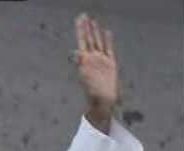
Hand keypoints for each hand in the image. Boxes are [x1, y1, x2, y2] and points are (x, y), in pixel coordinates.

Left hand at [74, 13, 118, 131]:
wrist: (104, 101)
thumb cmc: (93, 93)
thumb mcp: (85, 76)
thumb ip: (80, 62)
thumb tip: (73, 52)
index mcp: (85, 61)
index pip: (82, 41)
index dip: (81, 30)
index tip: (79, 19)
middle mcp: (92, 59)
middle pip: (89, 39)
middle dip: (86, 28)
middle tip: (82, 15)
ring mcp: (101, 61)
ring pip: (98, 43)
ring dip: (95, 32)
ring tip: (92, 21)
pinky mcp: (110, 64)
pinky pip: (109, 49)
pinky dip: (107, 41)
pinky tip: (106, 32)